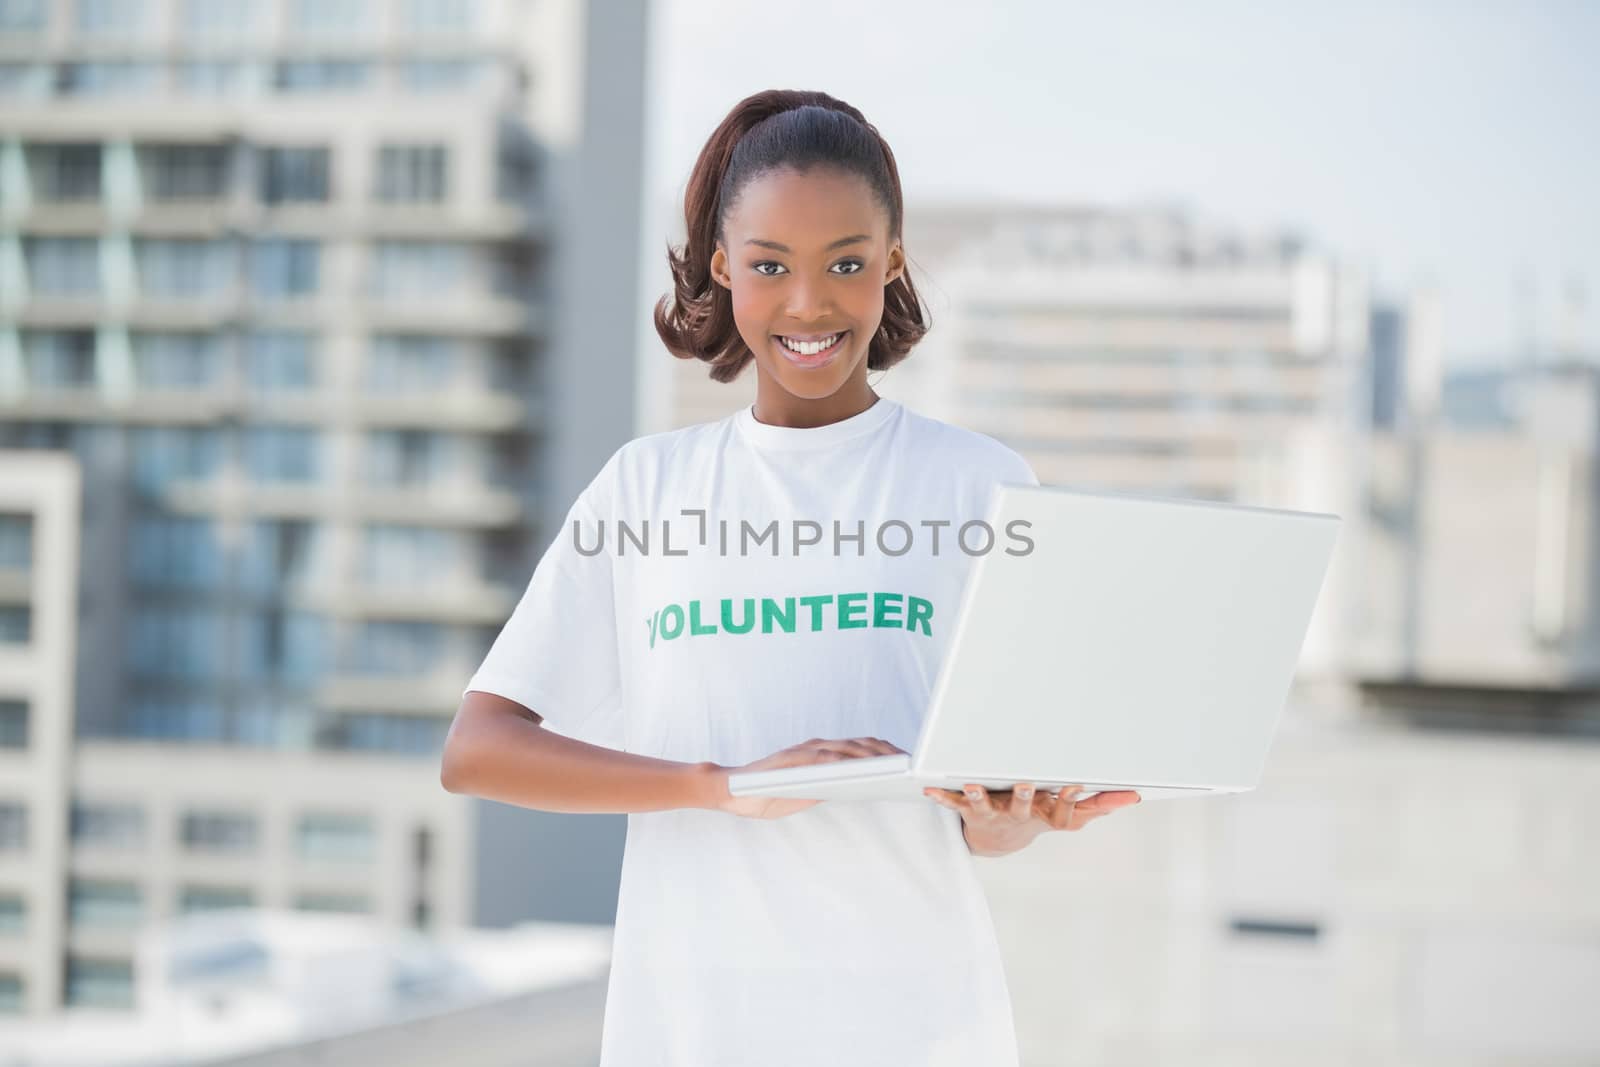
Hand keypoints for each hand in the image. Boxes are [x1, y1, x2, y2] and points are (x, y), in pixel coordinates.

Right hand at [711, 736, 906, 818]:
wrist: (730, 790)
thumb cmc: (768, 792)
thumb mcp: (807, 793)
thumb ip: (828, 786)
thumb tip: (859, 789)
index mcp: (821, 754)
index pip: (861, 748)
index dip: (886, 752)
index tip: (908, 760)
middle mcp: (816, 747)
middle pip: (860, 744)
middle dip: (888, 751)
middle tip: (911, 762)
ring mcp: (804, 751)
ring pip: (846, 747)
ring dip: (872, 754)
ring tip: (895, 763)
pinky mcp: (792, 759)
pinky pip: (822, 757)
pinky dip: (843, 760)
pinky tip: (861, 767)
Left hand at [923, 782, 1141, 856]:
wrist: (997, 841)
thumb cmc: (1036, 817)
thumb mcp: (1068, 815)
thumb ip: (1098, 805)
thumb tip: (1133, 797)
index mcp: (1043, 814)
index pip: (1060, 809)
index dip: (1068, 799)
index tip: (1075, 785)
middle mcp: (1017, 815)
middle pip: (1022, 806)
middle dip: (1024, 795)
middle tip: (1025, 783)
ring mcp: (992, 813)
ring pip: (984, 804)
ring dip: (978, 795)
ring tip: (971, 784)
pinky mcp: (968, 810)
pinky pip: (952, 803)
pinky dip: (940, 796)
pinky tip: (927, 788)